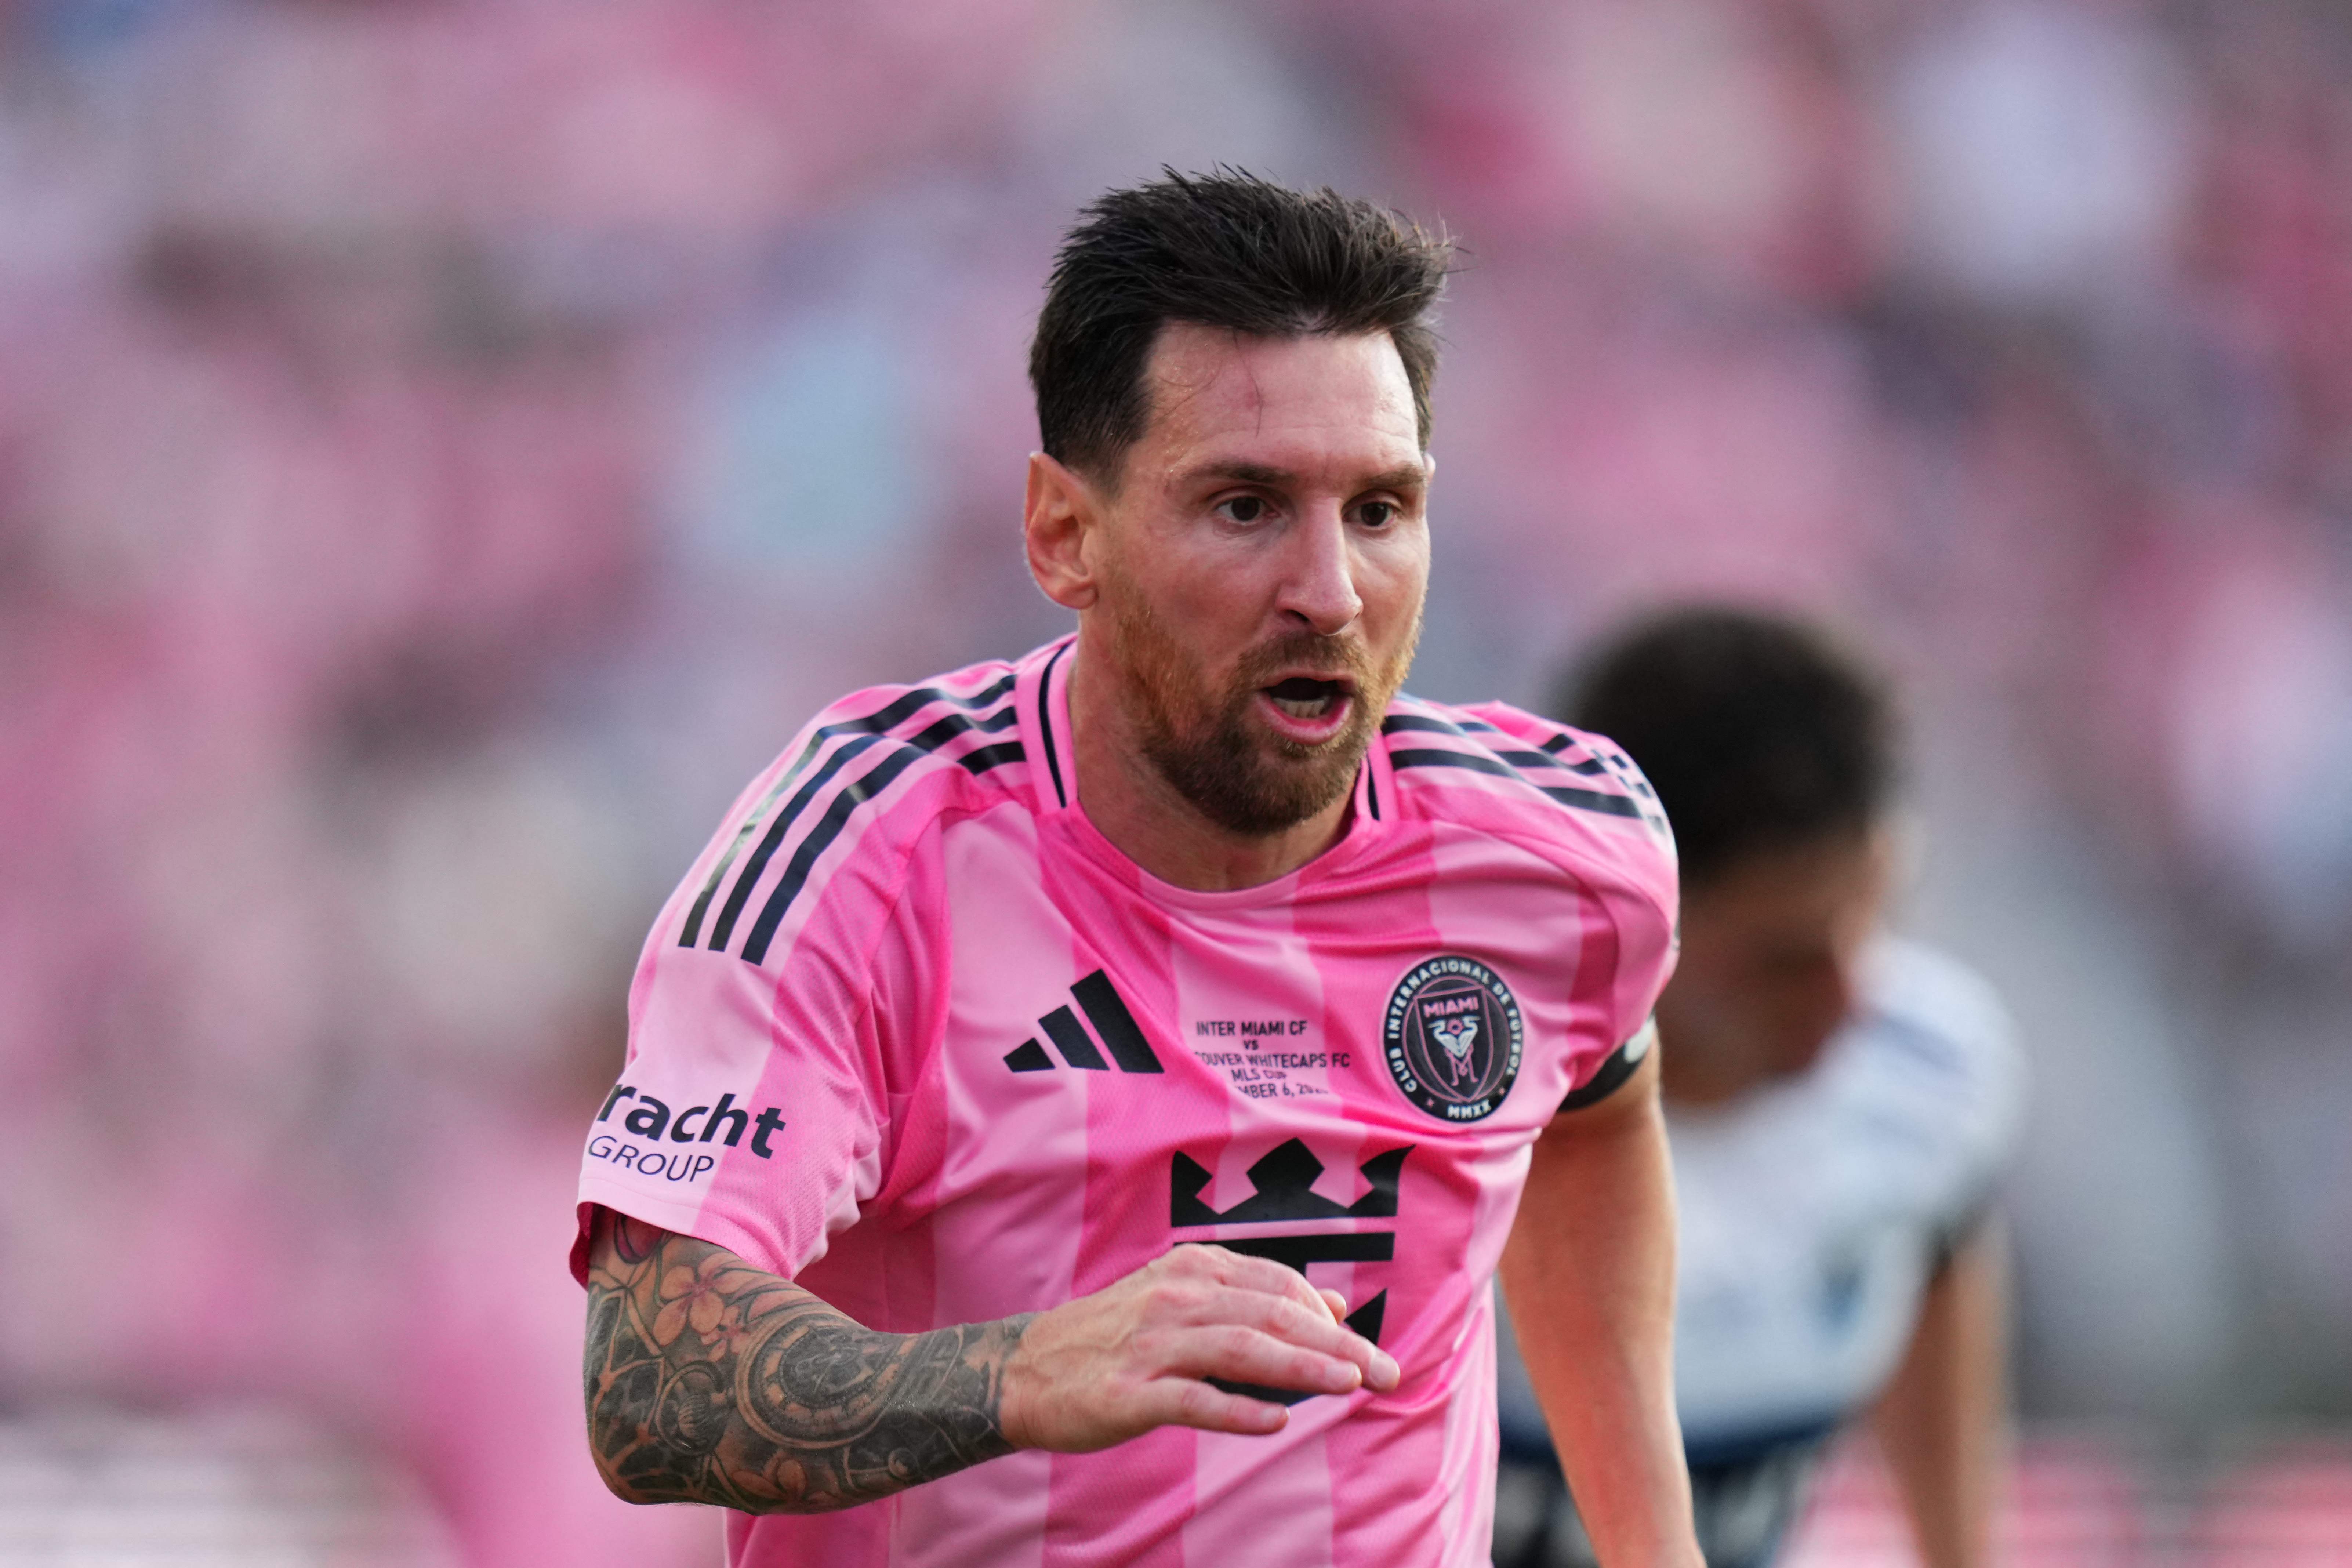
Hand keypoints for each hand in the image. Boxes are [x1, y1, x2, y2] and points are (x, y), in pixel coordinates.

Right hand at [998, 1243, 1401, 1451]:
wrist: (1026, 1369)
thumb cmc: (1116, 1336)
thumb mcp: (1186, 1299)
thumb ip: (1258, 1298)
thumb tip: (1333, 1303)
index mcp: (1194, 1269)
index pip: (1280, 1287)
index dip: (1330, 1319)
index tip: (1371, 1352)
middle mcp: (1176, 1297)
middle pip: (1272, 1315)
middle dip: (1336, 1343)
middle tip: (1386, 1373)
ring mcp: (1151, 1344)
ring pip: (1240, 1349)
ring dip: (1301, 1367)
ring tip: (1349, 1385)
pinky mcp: (1128, 1392)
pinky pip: (1192, 1400)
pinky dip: (1237, 1410)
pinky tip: (1276, 1422)